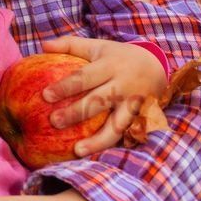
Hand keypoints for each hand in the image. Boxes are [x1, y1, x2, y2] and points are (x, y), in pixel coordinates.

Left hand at [39, 36, 166, 155]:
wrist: (157, 66)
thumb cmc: (117, 57)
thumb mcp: (97, 46)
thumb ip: (70, 45)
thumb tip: (43, 45)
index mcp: (110, 66)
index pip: (84, 77)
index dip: (65, 87)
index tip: (45, 96)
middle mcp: (124, 85)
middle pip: (99, 102)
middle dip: (76, 113)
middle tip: (53, 122)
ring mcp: (136, 105)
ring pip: (118, 125)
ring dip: (98, 140)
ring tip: (77, 150)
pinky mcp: (144, 119)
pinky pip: (127, 135)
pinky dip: (112, 145)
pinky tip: (95, 155)